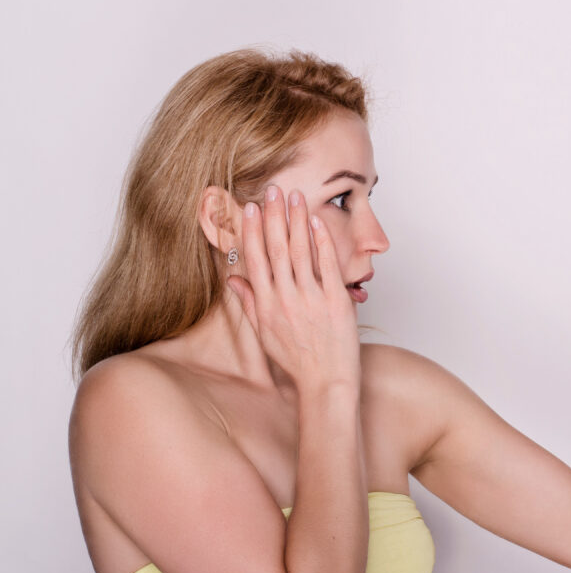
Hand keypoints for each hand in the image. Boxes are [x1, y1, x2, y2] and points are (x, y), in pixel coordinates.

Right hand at [226, 185, 361, 391]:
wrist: (326, 382)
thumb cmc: (297, 360)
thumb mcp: (265, 334)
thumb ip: (250, 303)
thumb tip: (233, 279)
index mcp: (266, 305)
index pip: (256, 260)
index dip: (253, 231)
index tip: (251, 208)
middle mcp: (285, 299)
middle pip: (276, 249)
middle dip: (274, 216)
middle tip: (273, 190)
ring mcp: (311, 298)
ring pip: (300, 251)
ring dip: (296, 221)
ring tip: (294, 197)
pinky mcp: (335, 301)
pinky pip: (327, 265)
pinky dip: (321, 242)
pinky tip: (317, 222)